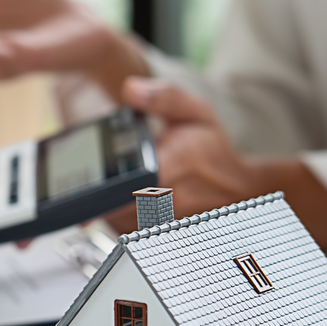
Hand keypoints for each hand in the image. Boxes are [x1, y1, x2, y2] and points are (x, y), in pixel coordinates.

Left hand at [107, 78, 326, 250]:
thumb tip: (131, 90)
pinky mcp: (162, 235)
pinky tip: (115, 205)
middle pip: (116, 204)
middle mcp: (170, 200)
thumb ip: (164, 97)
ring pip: (118, 220)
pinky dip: (116, 220)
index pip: (127, 181)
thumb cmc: (213, 150)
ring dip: (105, 207)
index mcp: (174, 166)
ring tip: (102, 191)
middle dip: (97, 195)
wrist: (240, 187)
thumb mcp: (195, 113)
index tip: (85, 184)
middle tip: (86, 184)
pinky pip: (128, 233)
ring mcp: (166, 222)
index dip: (103, 185)